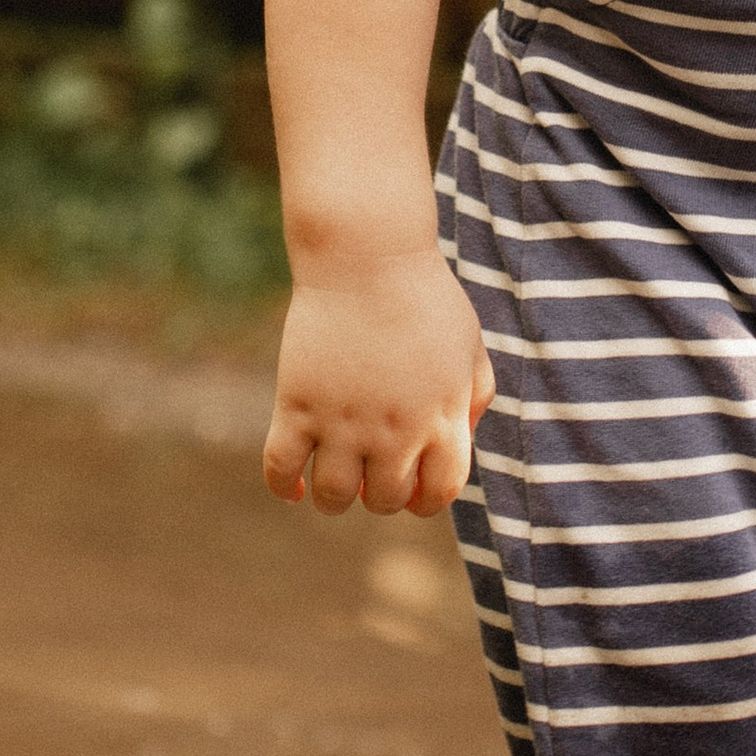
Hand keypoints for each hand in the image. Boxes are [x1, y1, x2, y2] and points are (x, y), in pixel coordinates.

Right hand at [263, 250, 495, 516]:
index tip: (411, 483)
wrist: (368, 255)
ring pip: (333, 496)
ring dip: (335, 499)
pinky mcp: (297, 403)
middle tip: (370, 471)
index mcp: (441, 418)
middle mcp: (394, 430)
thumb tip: (462, 438)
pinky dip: (284, 487)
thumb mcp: (470, 346)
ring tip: (335, 479)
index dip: (425, 498)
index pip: (439, 493)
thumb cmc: (424, 296)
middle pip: (384, 500)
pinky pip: (280, 468)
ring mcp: (342, 420)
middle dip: (380, 494)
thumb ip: (475, 397)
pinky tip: (295, 486)